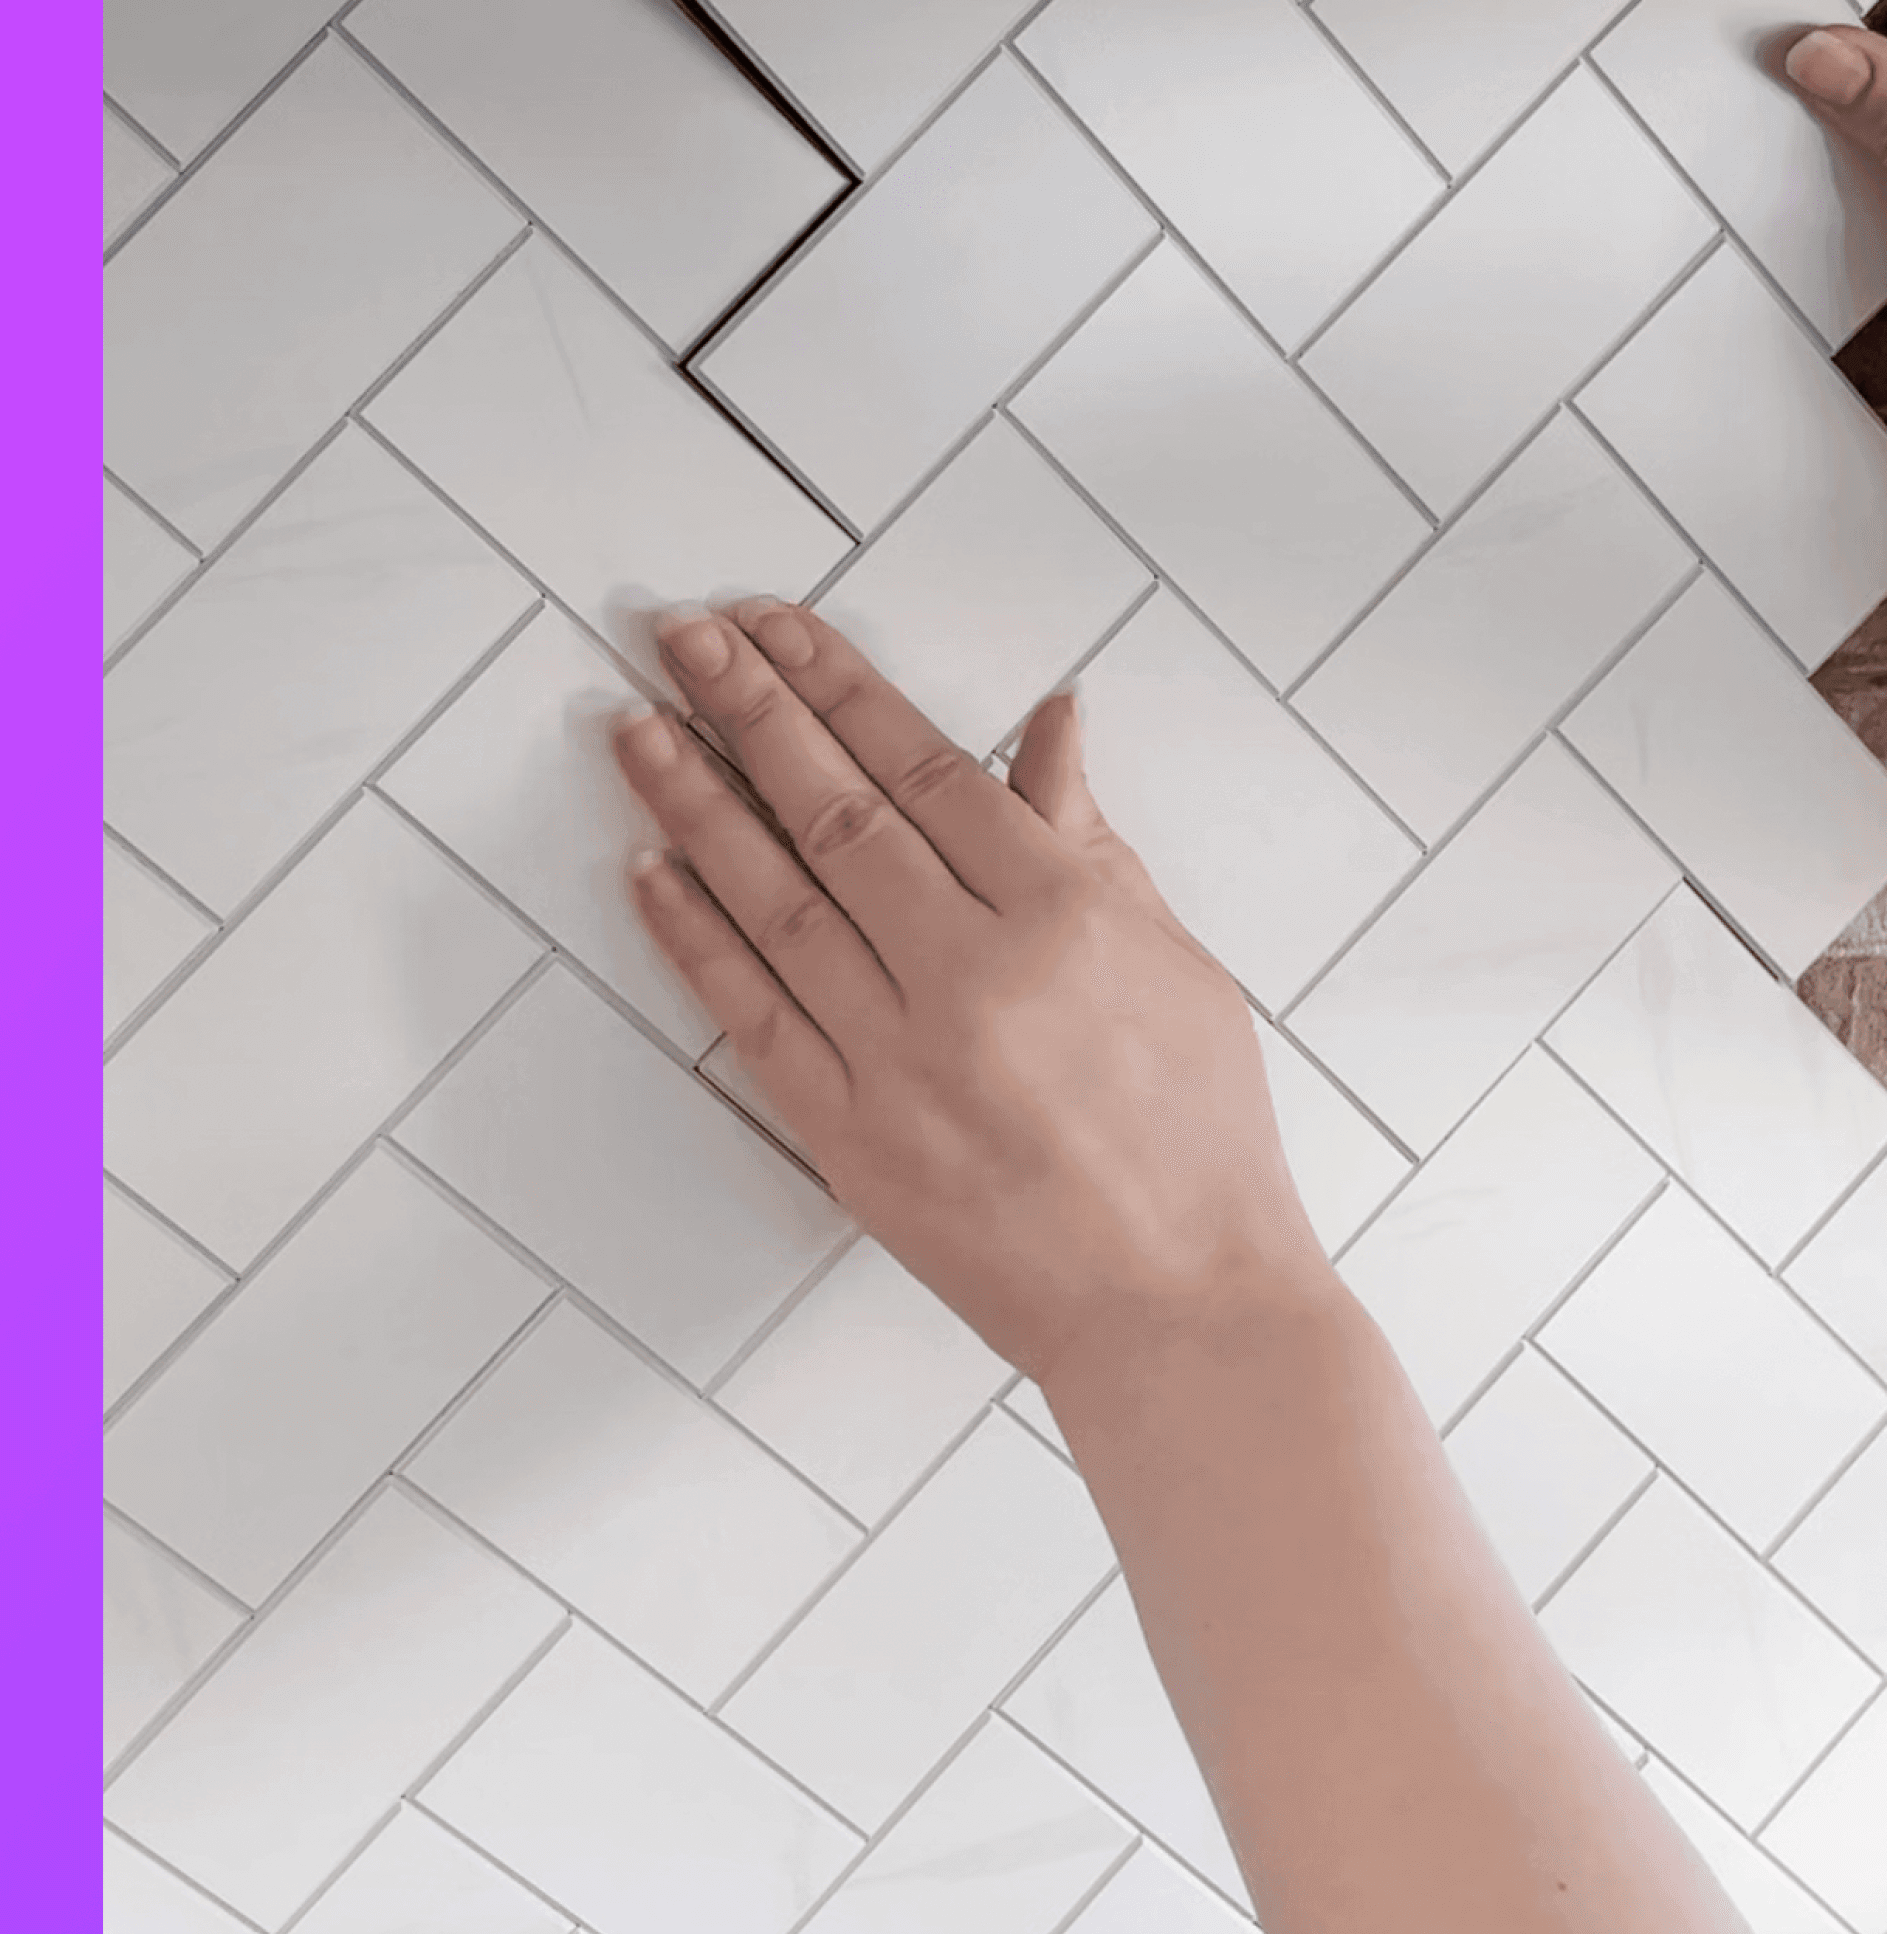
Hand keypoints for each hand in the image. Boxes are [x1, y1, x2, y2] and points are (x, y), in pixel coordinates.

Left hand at [613, 603, 1328, 1390]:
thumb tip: (1049, 728)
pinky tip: (652, 867)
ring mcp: (900, 1059)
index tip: (777, 628)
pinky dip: (696, 936)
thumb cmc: (1201, 1139)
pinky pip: (751, 1015)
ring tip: (639, 726)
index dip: (840, 686)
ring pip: (775, 900)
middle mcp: (972, 975)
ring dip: (696, 804)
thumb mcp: (1174, 964)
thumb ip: (1091, 841)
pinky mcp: (850, 1138)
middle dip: (749, 710)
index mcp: (1063, 916)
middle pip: (835, 810)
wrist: (1180, 1305)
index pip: (927, 765)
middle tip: (682, 638)